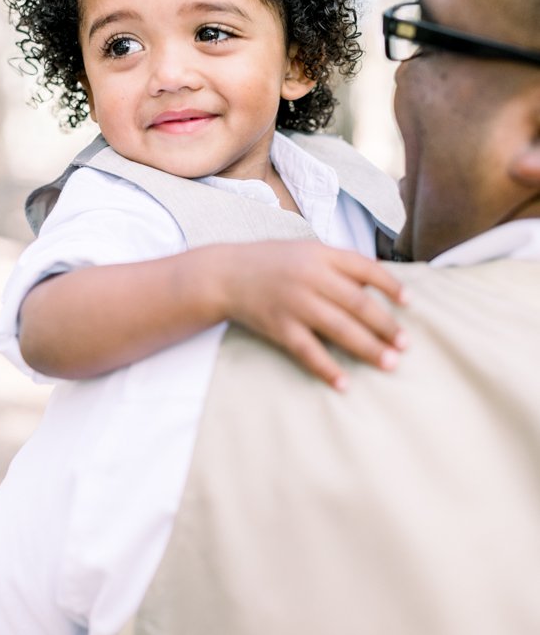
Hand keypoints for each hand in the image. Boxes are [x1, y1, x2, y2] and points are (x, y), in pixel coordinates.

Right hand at [216, 241, 407, 390]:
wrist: (225, 274)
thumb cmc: (272, 262)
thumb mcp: (306, 251)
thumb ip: (339, 265)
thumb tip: (377, 288)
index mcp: (321, 254)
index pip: (365, 268)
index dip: (390, 285)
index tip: (408, 304)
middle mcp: (310, 277)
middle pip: (358, 304)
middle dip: (386, 326)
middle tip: (405, 345)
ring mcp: (295, 302)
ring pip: (340, 329)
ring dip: (368, 348)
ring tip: (390, 363)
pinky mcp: (279, 326)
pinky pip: (308, 351)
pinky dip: (327, 369)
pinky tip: (344, 383)